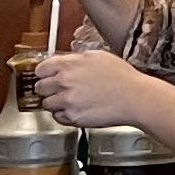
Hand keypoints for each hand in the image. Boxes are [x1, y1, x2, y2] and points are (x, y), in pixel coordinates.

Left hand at [28, 48, 156, 132]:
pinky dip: (63, 115)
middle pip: (40, 87)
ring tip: (69, 101)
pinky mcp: (73, 117)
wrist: (135, 98)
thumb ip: (76, 58)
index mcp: (69, 64)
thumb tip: (65, 61)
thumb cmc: (122, 77)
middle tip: (57, 90)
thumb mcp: (98, 56)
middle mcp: (64, 82)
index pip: (40, 69)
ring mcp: (67, 101)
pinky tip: (76, 109)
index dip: (44, 73)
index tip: (46, 76)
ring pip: (46, 104)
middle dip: (48, 89)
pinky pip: (58, 117)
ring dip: (55, 103)